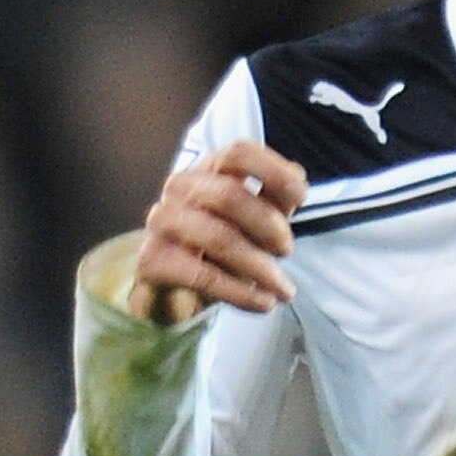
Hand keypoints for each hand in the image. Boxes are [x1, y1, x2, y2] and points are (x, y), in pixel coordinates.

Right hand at [128, 142, 306, 322]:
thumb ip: (275, 198)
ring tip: (283, 289)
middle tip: (286, 251)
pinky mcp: (153, 259)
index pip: (239, 153)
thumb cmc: (220, 245)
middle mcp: (181, 188)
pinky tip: (264, 303)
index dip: (274, 170)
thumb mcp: (254, 219)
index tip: (301, 197)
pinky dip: (241, 293)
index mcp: (208, 169)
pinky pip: (204, 277)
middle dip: (268, 226)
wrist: (174, 287)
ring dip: (260, 266)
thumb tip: (296, 178)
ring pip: (219, 238)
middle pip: (230, 195)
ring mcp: (163, 221)